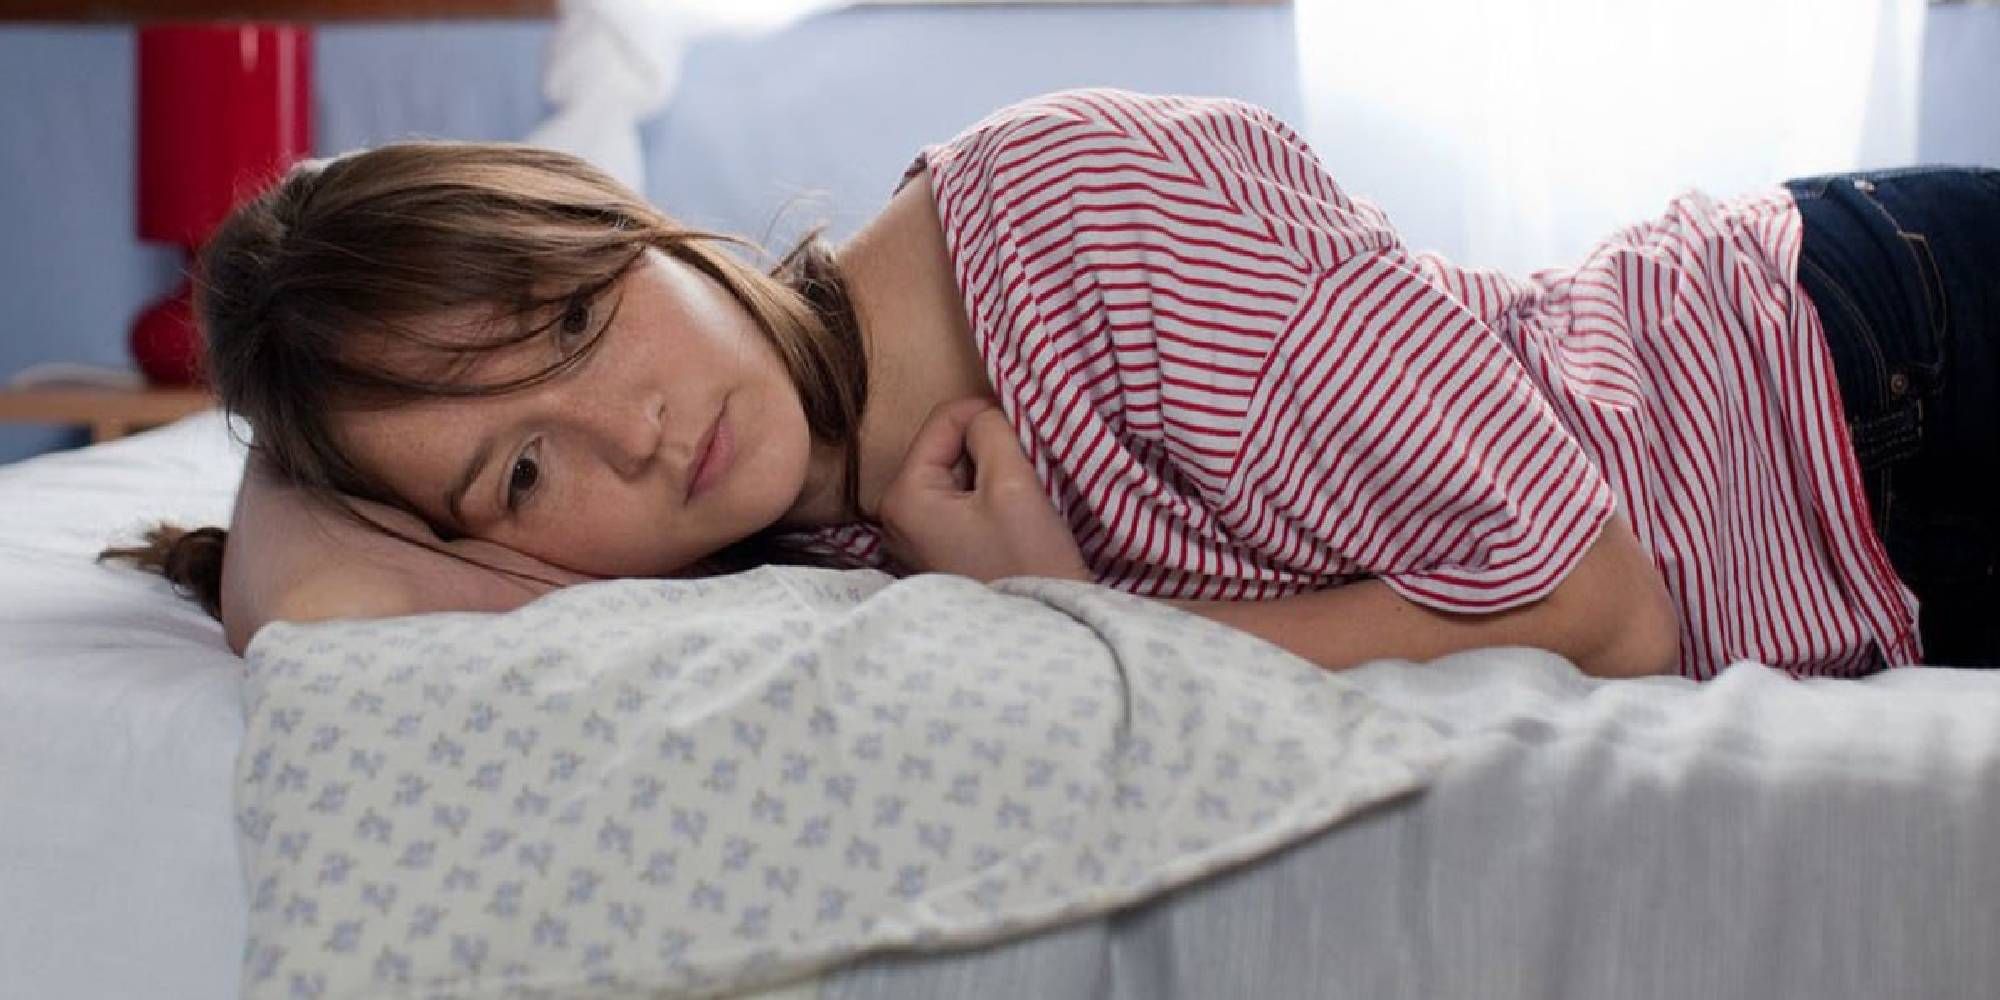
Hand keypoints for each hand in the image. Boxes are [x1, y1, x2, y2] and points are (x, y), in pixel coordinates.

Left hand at [878, 398, 1091, 583]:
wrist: (1045, 632)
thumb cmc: (1026, 562)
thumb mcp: (1011, 483)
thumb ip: (992, 431)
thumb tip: (984, 414)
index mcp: (902, 497)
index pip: (942, 421)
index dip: (987, 414)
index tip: (1026, 430)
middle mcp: (896, 518)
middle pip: (947, 449)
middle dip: (988, 447)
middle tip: (1028, 465)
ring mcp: (916, 539)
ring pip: (958, 475)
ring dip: (993, 473)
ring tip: (1025, 493)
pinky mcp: (939, 553)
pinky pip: (962, 504)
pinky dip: (990, 498)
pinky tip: (1015, 516)